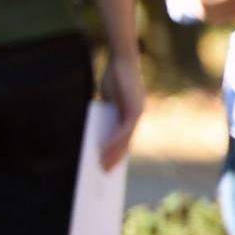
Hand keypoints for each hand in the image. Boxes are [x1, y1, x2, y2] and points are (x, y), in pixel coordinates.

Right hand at [99, 54, 144, 170]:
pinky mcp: (135, 110)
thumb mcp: (107, 100)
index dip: (116, 154)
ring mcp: (138, 114)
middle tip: (104, 175)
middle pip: (126, 144)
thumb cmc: (113, 76)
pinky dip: (113, 142)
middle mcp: (138, 117)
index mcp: (131, 115)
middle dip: (114, 160)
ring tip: (101, 167)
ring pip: (125, 141)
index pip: (124, 139)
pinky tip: (103, 151)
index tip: (107, 168)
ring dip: (113, 155)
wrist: (121, 60)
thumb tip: (96, 134)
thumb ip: (106, 115)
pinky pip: (124, 131)